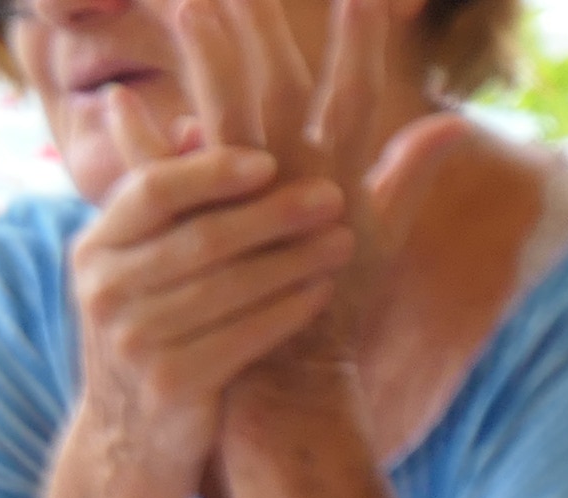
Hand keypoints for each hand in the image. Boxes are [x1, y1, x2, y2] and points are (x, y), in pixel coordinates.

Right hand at [64, 97, 355, 486]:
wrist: (131, 435)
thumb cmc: (154, 326)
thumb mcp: (142, 261)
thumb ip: (168, 195)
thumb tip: (194, 123)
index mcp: (94, 249)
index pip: (151, 190)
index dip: (211, 172)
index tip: (269, 160)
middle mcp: (101, 294)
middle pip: (200, 238)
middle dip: (274, 214)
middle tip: (333, 196)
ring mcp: (129, 344)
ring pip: (227, 288)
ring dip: (293, 261)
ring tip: (343, 240)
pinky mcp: (167, 386)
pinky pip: (242, 337)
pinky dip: (286, 311)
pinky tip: (321, 291)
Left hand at [168, 0, 437, 406]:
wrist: (289, 389)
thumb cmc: (330, 313)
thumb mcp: (375, 238)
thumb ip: (408, 176)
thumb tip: (451, 124)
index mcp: (339, 180)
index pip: (352, 91)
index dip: (360, 38)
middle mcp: (300, 187)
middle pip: (283, 90)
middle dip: (263, 32)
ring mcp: (251, 213)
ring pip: (231, 119)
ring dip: (211, 61)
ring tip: (194, 4)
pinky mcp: (206, 243)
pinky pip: (165, 181)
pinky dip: (141, 141)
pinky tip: (116, 99)